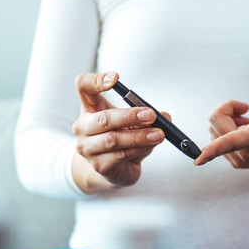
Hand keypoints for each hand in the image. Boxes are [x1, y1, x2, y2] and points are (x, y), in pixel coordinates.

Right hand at [71, 71, 164, 192]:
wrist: (115, 169)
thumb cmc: (122, 139)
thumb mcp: (133, 123)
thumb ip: (146, 117)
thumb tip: (165, 117)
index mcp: (89, 108)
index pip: (84, 86)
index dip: (96, 80)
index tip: (116, 79)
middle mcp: (83, 126)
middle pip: (103, 118)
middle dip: (129, 116)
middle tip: (151, 115)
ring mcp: (87, 148)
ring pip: (113, 139)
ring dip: (139, 136)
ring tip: (158, 134)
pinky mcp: (98, 165)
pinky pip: (120, 155)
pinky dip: (139, 149)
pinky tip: (150, 145)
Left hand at [194, 100, 248, 183]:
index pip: (229, 143)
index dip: (212, 150)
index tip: (198, 160)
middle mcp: (244, 154)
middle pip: (215, 123)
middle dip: (227, 109)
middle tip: (246, 108)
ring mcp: (238, 160)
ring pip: (214, 130)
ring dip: (226, 119)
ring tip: (248, 120)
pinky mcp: (236, 161)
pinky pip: (217, 139)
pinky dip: (226, 128)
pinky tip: (245, 128)